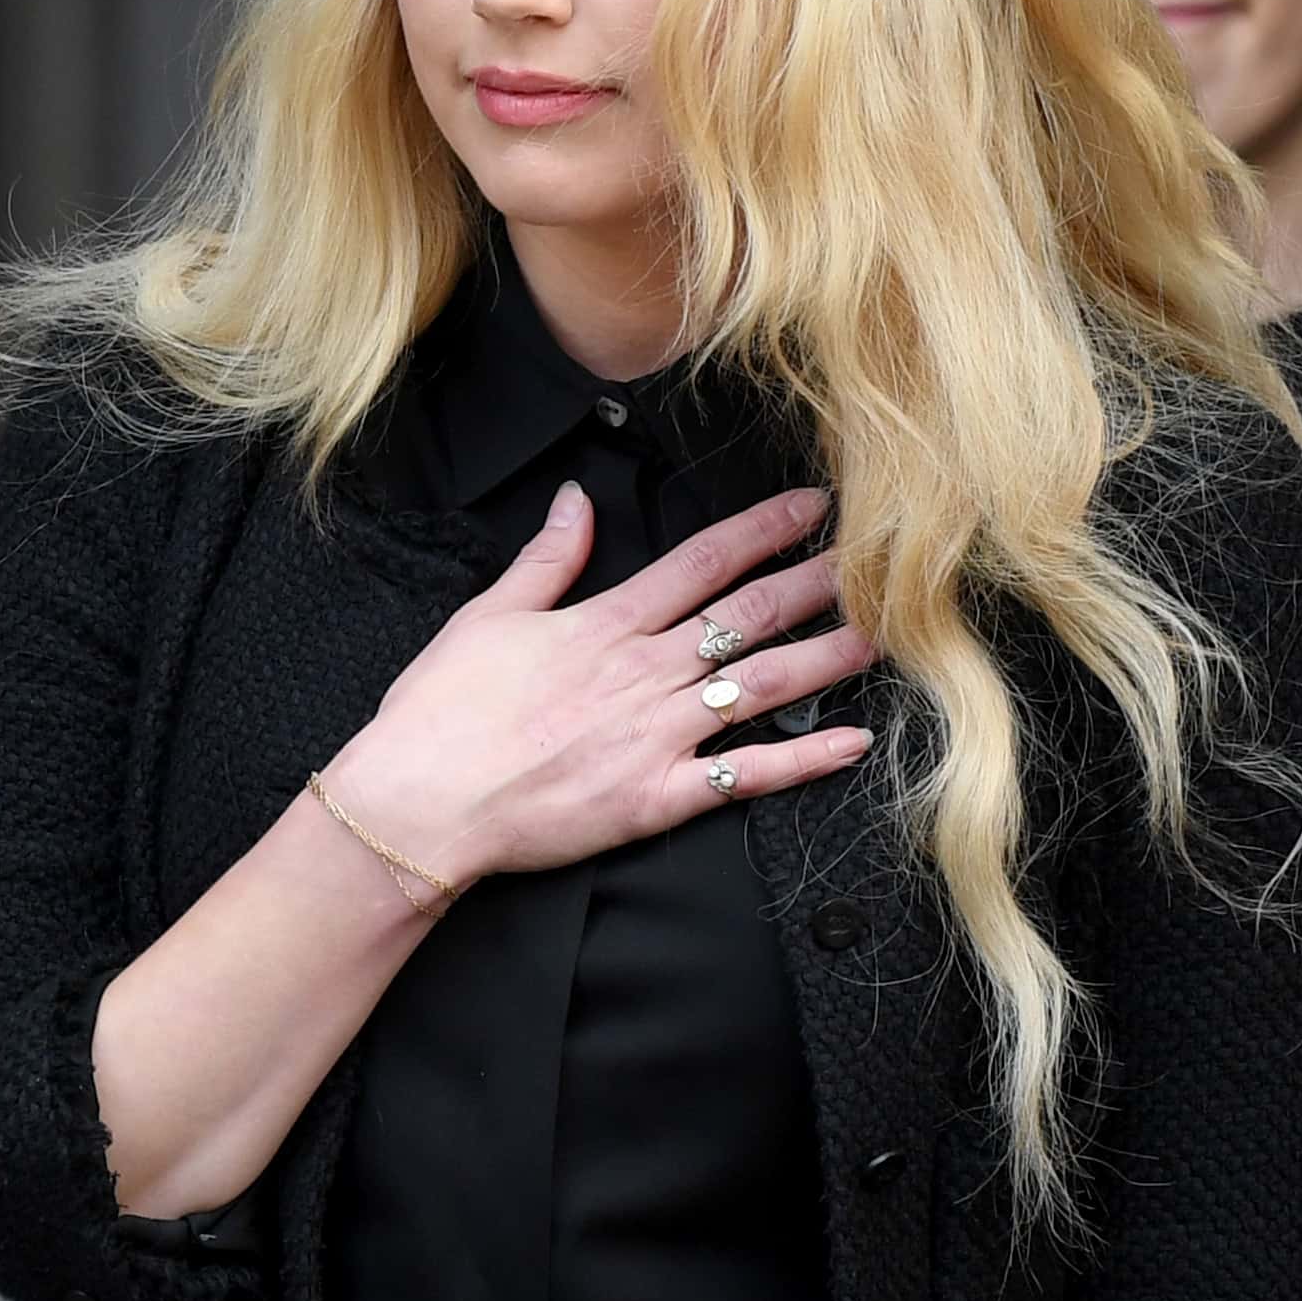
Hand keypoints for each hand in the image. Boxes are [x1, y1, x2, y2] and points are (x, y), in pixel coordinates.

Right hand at [321, 484, 880, 888]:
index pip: (702, 562)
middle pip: (748, 616)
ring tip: (878, 639)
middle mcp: (643, 671)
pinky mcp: (656, 797)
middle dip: (815, 585)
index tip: (811, 509)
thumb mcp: (488, 616)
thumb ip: (546, 558)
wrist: (422, 799)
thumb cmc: (443, 712)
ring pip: (760, 687)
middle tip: (875, 564)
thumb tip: (577, 501)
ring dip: (825, 660)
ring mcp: (656, 735)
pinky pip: (743, 777)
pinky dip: (801, 762)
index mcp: (605, 623)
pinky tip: (850, 745)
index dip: (763, 530)